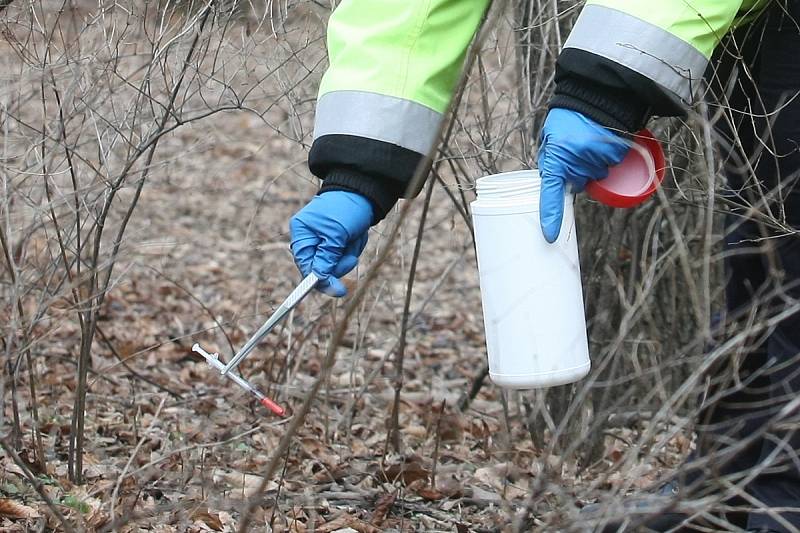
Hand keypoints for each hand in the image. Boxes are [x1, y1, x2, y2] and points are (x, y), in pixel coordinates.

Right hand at [289, 190, 372, 296]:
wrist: (362, 192)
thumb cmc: (346, 209)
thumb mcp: (337, 234)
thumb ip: (327, 258)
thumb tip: (320, 281)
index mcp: (302, 233)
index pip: (305, 265)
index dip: (319, 280)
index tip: (338, 290)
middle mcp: (309, 238)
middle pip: (320, 268)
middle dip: (339, 263)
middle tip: (351, 257)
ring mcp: (322, 240)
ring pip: (335, 264)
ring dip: (348, 254)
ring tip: (354, 238)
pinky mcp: (335, 242)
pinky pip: (343, 256)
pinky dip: (352, 249)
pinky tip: (356, 236)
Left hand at [538, 108, 630, 242]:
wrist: (596, 96)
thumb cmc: (567, 117)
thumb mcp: (550, 138)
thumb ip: (550, 160)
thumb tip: (551, 177)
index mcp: (556, 159)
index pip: (550, 194)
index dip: (550, 216)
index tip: (550, 234)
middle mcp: (576, 164)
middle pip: (576, 184)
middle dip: (574, 173)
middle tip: (572, 151)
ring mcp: (596, 162)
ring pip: (592, 175)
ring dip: (589, 165)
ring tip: (586, 142)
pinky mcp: (612, 156)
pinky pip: (606, 165)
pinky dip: (603, 158)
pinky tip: (599, 141)